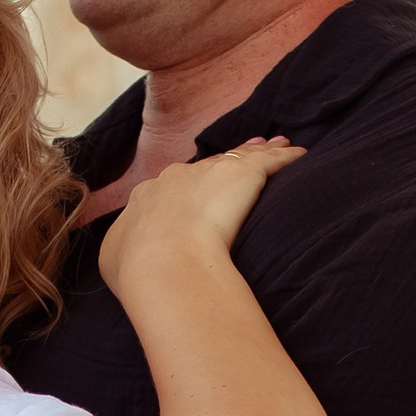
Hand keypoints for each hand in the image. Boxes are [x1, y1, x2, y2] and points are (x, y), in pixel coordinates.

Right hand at [99, 137, 300, 302]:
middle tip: (242, 161)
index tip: (201, 192)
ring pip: (241, 157)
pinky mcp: (243, 174)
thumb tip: (125, 255)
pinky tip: (299, 155)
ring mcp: (211, 172)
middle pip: (208, 165)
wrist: (163, 263)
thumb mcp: (116, 259)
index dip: (191, 187)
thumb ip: (123, 250)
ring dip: (258, 151)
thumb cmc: (139, 270)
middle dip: (225, 163)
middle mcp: (177, 177)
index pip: (175, 185)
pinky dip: (285, 157)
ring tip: (276, 145)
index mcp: (148, 195)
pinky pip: (271, 160)